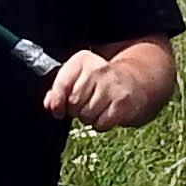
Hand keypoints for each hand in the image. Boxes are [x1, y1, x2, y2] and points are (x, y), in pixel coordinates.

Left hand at [43, 42, 169, 129]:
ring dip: (89, 118)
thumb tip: (49, 104)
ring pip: (86, 115)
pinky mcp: (123, 102)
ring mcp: (112, 85)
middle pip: (73, 103)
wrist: (135, 82)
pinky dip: (101, 124)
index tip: (58, 110)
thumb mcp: (79, 78)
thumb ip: (60, 90)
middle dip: (76, 110)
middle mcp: (98, 69)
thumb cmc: (100, 82)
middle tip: (84, 106)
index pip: (61, 85)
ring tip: (97, 109)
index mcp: (83, 60)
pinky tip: (106, 115)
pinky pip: (101, 123)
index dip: (56, 102)